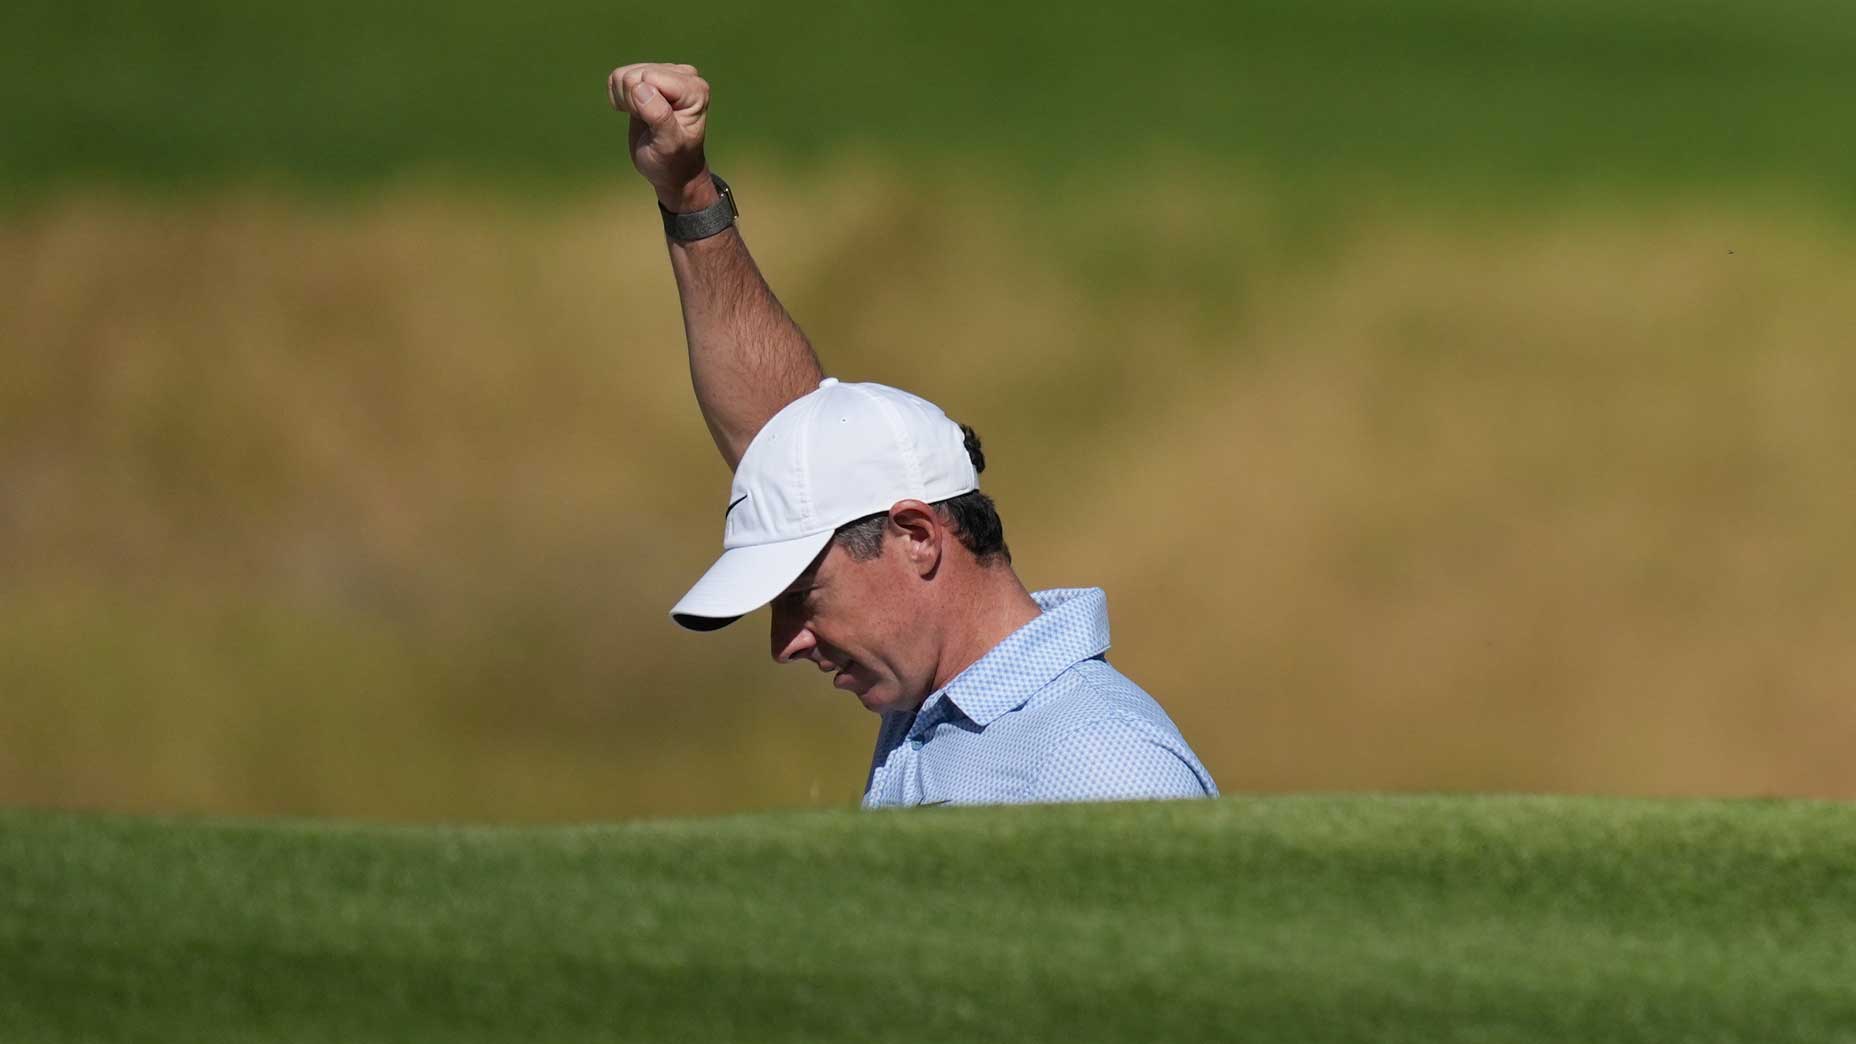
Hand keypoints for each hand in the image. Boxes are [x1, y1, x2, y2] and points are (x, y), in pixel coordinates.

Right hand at [607, 62, 716, 211]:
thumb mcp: (668, 145)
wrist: (671, 169)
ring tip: (643, 118)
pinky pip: (618, 77)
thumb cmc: (673, 161)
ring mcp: (666, 73)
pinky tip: (636, 112)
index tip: (655, 125)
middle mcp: (683, 75)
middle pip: (634, 74)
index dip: (641, 102)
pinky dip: (619, 98)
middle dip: (632, 102)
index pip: (649, 78)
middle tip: (648, 124)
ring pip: (622, 75)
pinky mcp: (650, 77)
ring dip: (625, 101)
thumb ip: (659, 116)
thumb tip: (641, 87)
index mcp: (694, 89)